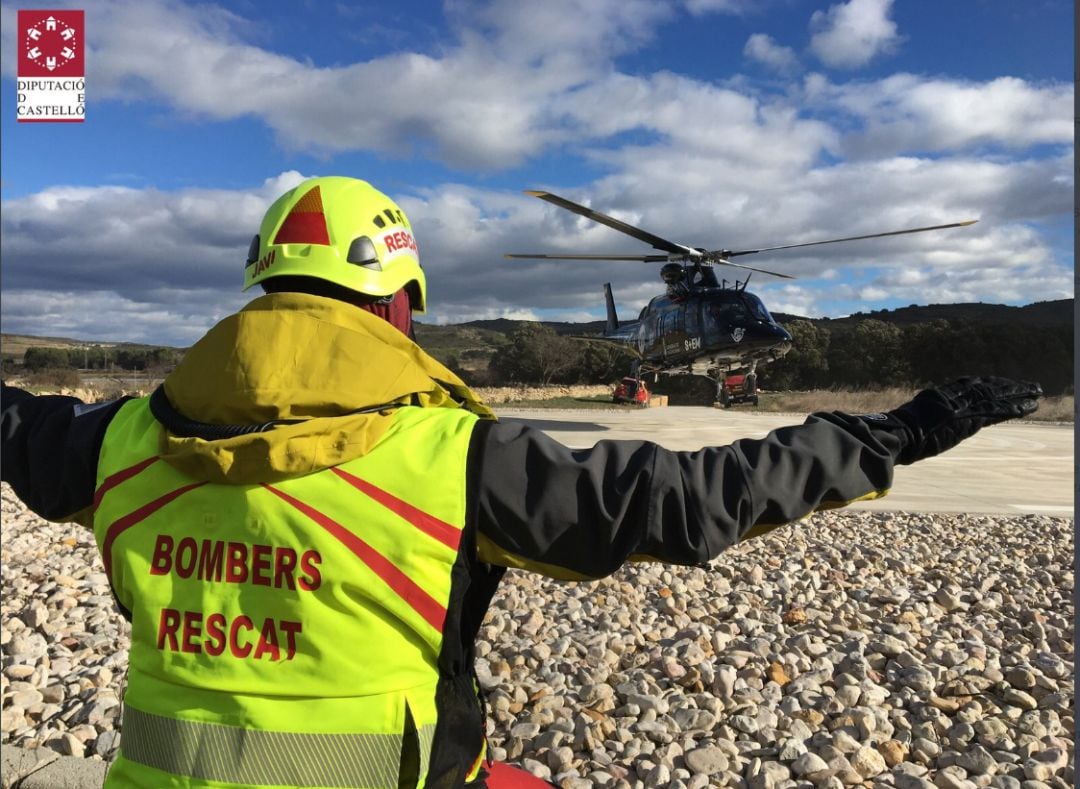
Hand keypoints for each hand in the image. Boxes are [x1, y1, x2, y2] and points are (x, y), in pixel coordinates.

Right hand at [886, 377, 1041, 464]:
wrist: (897, 435)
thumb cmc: (895, 434)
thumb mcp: (908, 420)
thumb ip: (922, 418)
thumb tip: (921, 425)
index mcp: (937, 395)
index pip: (966, 384)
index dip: (986, 383)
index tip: (999, 382)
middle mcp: (952, 396)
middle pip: (986, 386)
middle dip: (1008, 385)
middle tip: (1026, 384)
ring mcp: (961, 406)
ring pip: (996, 395)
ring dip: (1018, 393)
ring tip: (1036, 392)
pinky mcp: (969, 419)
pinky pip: (997, 411)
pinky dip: (1014, 408)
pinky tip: (1028, 407)